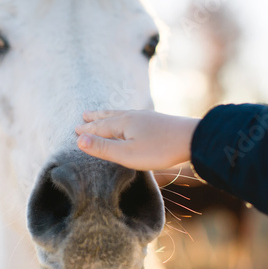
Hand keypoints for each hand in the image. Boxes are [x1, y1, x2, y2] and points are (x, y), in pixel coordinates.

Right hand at [75, 110, 199, 170]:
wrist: (192, 138)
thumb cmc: (159, 150)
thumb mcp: (127, 154)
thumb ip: (103, 148)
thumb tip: (79, 139)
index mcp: (122, 123)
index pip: (99, 127)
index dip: (87, 129)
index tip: (76, 129)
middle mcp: (132, 116)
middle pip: (109, 117)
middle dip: (96, 118)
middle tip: (84, 115)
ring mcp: (145, 117)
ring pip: (121, 114)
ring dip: (109, 115)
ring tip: (103, 114)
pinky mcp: (156, 121)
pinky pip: (133, 116)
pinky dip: (123, 116)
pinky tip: (131, 119)